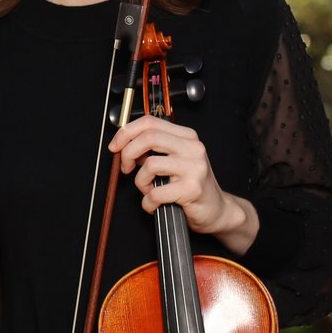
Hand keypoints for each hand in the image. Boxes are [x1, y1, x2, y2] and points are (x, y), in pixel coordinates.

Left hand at [109, 116, 250, 241]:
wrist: (217, 210)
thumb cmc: (191, 186)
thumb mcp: (174, 160)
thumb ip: (154, 150)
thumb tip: (126, 145)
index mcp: (186, 136)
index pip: (149, 122)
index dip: (126, 132)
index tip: (115, 146)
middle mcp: (192, 148)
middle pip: (148, 137)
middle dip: (127, 153)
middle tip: (126, 168)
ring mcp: (194, 167)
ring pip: (150, 165)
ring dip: (140, 182)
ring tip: (148, 191)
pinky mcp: (192, 188)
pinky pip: (156, 193)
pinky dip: (148, 202)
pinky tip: (154, 205)